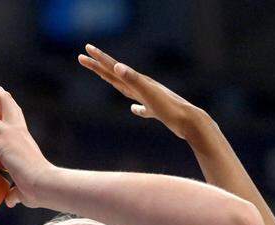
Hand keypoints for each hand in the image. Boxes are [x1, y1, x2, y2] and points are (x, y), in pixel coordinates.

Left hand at [0, 75, 53, 208]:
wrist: (48, 185)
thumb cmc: (40, 189)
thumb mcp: (26, 186)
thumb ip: (16, 191)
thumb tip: (11, 201)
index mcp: (23, 135)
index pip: (13, 109)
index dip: (3, 97)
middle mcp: (16, 130)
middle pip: (0, 99)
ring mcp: (9, 135)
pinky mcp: (2, 146)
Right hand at [77, 44, 209, 140]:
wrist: (191, 122)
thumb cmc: (169, 108)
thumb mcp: (149, 93)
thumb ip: (133, 79)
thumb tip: (117, 66)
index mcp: (138, 83)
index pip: (113, 69)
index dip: (98, 61)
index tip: (84, 52)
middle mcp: (143, 88)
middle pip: (116, 76)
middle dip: (99, 67)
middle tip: (83, 57)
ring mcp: (150, 99)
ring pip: (129, 89)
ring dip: (116, 82)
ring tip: (108, 76)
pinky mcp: (158, 111)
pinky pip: (143, 108)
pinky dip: (137, 108)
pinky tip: (134, 109)